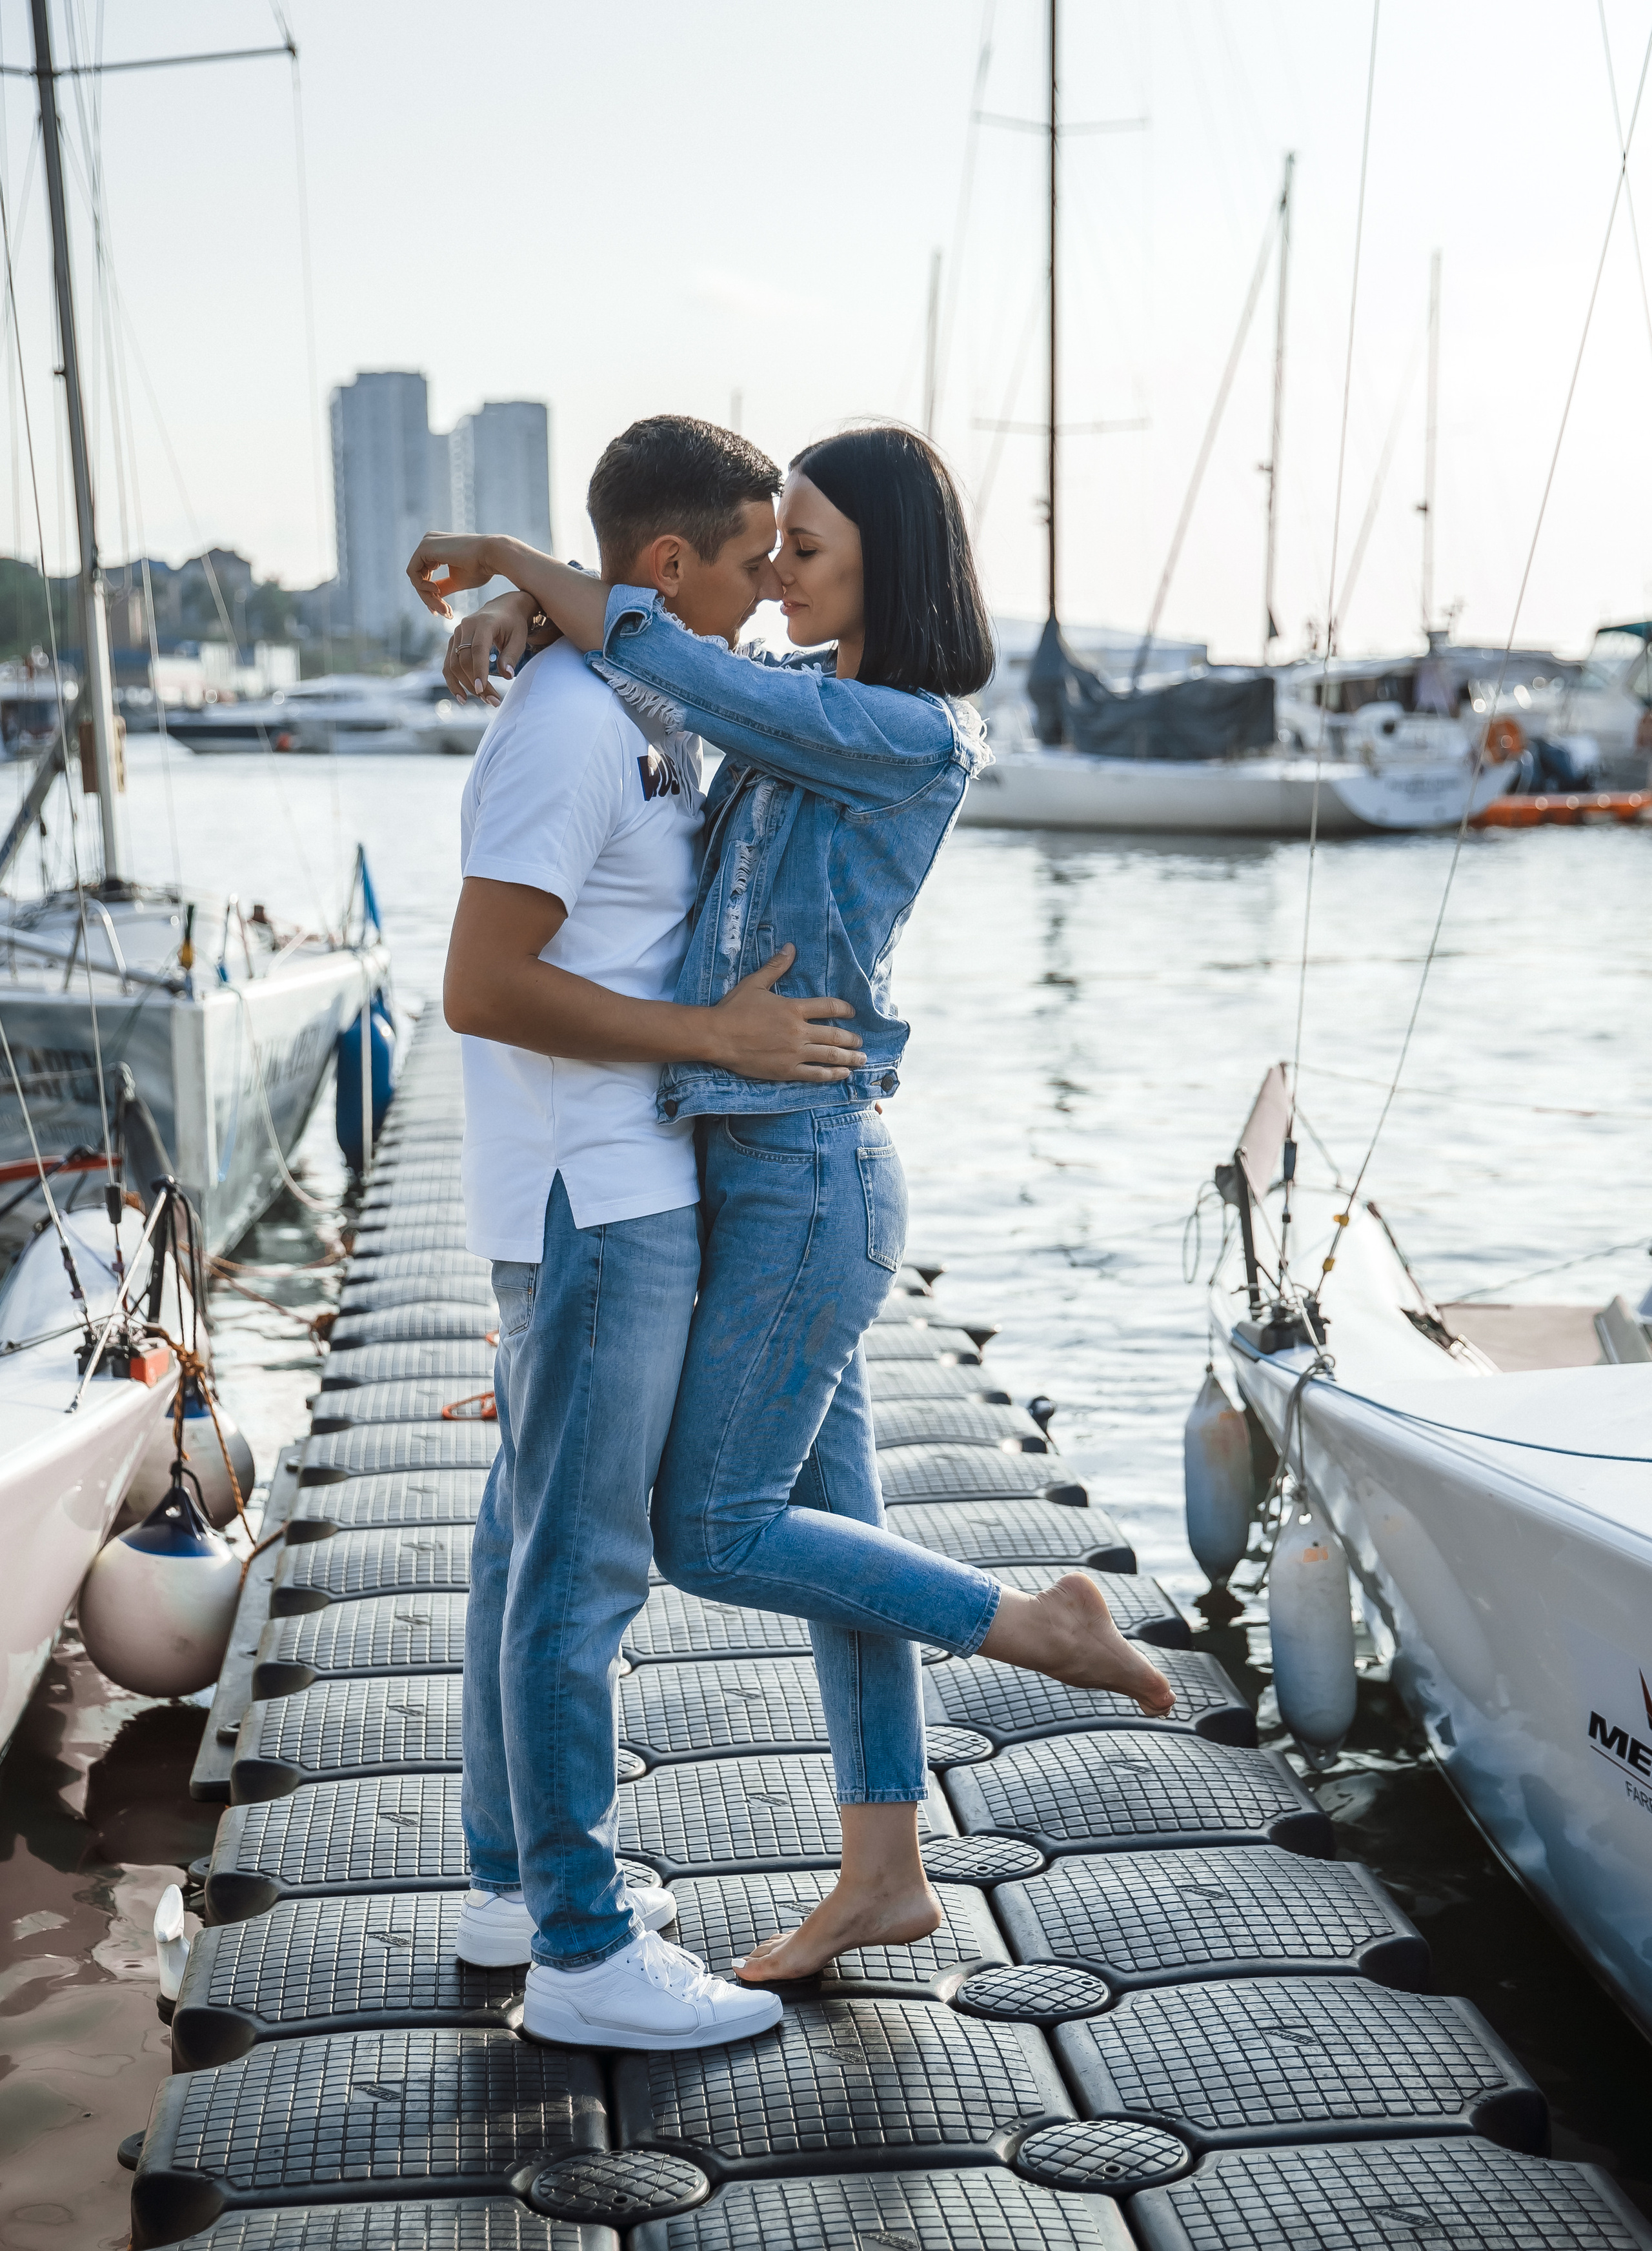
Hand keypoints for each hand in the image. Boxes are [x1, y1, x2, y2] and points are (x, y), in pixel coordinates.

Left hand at [407, 532, 496, 619]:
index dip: (430, 596)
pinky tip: (437, 592)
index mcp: (436, 548)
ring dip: (428, 597)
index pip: (424, 575)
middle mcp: (428, 542)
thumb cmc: (481, 568)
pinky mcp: (424, 548)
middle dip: (430, 599)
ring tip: (444, 607)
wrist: (492, 555)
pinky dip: (422, 587)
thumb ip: (443, 587)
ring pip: (415, 578)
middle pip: (418, 578)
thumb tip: (432, 597)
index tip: (445, 611)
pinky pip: (412, 573)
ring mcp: (425, 543)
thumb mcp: (457, 581)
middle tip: (446, 613)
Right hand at [445, 592, 543, 706]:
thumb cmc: (514, 624)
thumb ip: (511, 656)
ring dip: (466, 686)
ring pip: (453, 664)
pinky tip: (462, 697)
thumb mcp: (519, 638)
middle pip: (464, 660)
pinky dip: (453, 681)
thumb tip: (506, 676)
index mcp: (484, 623)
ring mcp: (457, 634)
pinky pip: (448, 664)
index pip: (477, 649)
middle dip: (476, 683)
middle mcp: (466, 626)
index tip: (481, 690)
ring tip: (485, 700)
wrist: (504, 608)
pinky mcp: (453, 642)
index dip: (478, 670)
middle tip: (493, 701)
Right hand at [705, 946, 863, 1081]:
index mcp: (794, 1008)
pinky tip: (843, 1074)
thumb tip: (790, 947)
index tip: (853, 1013)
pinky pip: (815, 1074)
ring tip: (861, 1060)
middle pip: (835, 1035)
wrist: (716, 1036)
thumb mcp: (755, 983)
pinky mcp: (786, 1070)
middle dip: (852, 1039)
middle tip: (861, 1042)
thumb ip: (776, 967)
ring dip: (849, 1058)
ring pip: (830, 1056)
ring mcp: (794, 1053)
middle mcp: (799, 1031)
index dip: (845, 1009)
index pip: (829, 1007)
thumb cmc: (733, 1009)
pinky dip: (832, 1075)